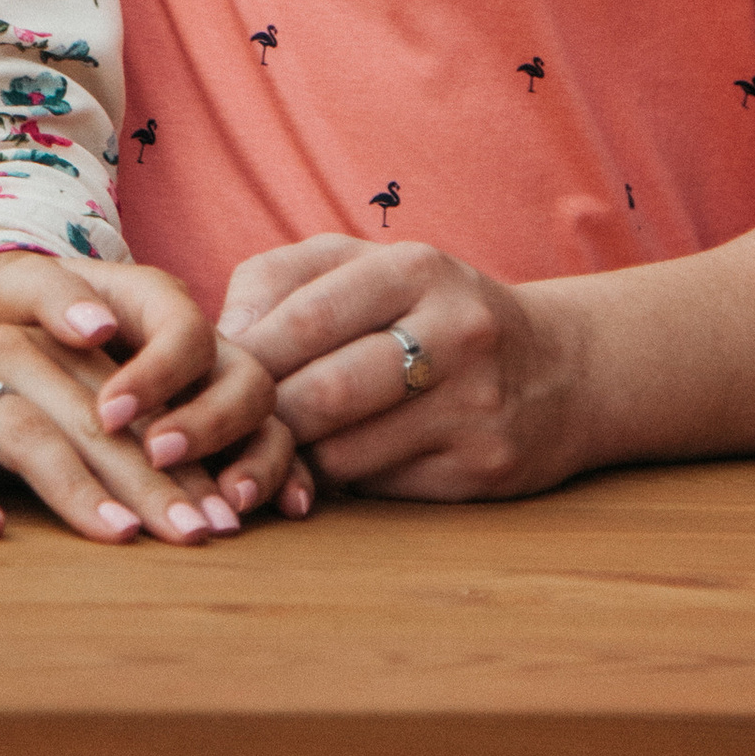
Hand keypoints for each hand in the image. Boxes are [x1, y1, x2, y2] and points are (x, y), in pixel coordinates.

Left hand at [0, 250, 306, 519]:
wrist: (8, 334)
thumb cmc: (12, 310)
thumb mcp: (13, 287)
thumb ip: (49, 292)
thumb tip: (95, 328)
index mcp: (154, 299)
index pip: (183, 329)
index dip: (158, 372)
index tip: (107, 414)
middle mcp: (198, 343)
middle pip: (243, 375)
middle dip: (211, 422)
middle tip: (158, 458)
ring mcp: (214, 389)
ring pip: (268, 418)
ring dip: (257, 460)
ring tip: (226, 508)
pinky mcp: (222, 434)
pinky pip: (271, 451)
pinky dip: (284, 478)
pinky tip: (288, 509)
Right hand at [0, 304, 287, 546]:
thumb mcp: (4, 409)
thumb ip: (72, 435)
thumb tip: (165, 508)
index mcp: (39, 352)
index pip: (127, 412)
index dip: (180, 464)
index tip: (229, 520)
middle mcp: (1, 359)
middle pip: (91, 422)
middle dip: (152, 481)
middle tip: (201, 535)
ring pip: (25, 435)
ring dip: (76, 488)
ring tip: (119, 537)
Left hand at [219, 233, 581, 500]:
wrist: (561, 369)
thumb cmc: (430, 311)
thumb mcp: (365, 267)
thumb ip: (281, 280)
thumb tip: (221, 339)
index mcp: (417, 269)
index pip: (305, 319)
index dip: (242, 358)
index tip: (194, 381)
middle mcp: (455, 334)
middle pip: (324, 393)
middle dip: (257, 420)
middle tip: (204, 435)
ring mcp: (476, 408)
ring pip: (346, 452)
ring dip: (290, 459)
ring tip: (257, 452)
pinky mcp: (484, 470)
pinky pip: (381, 488)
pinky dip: (337, 484)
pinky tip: (319, 473)